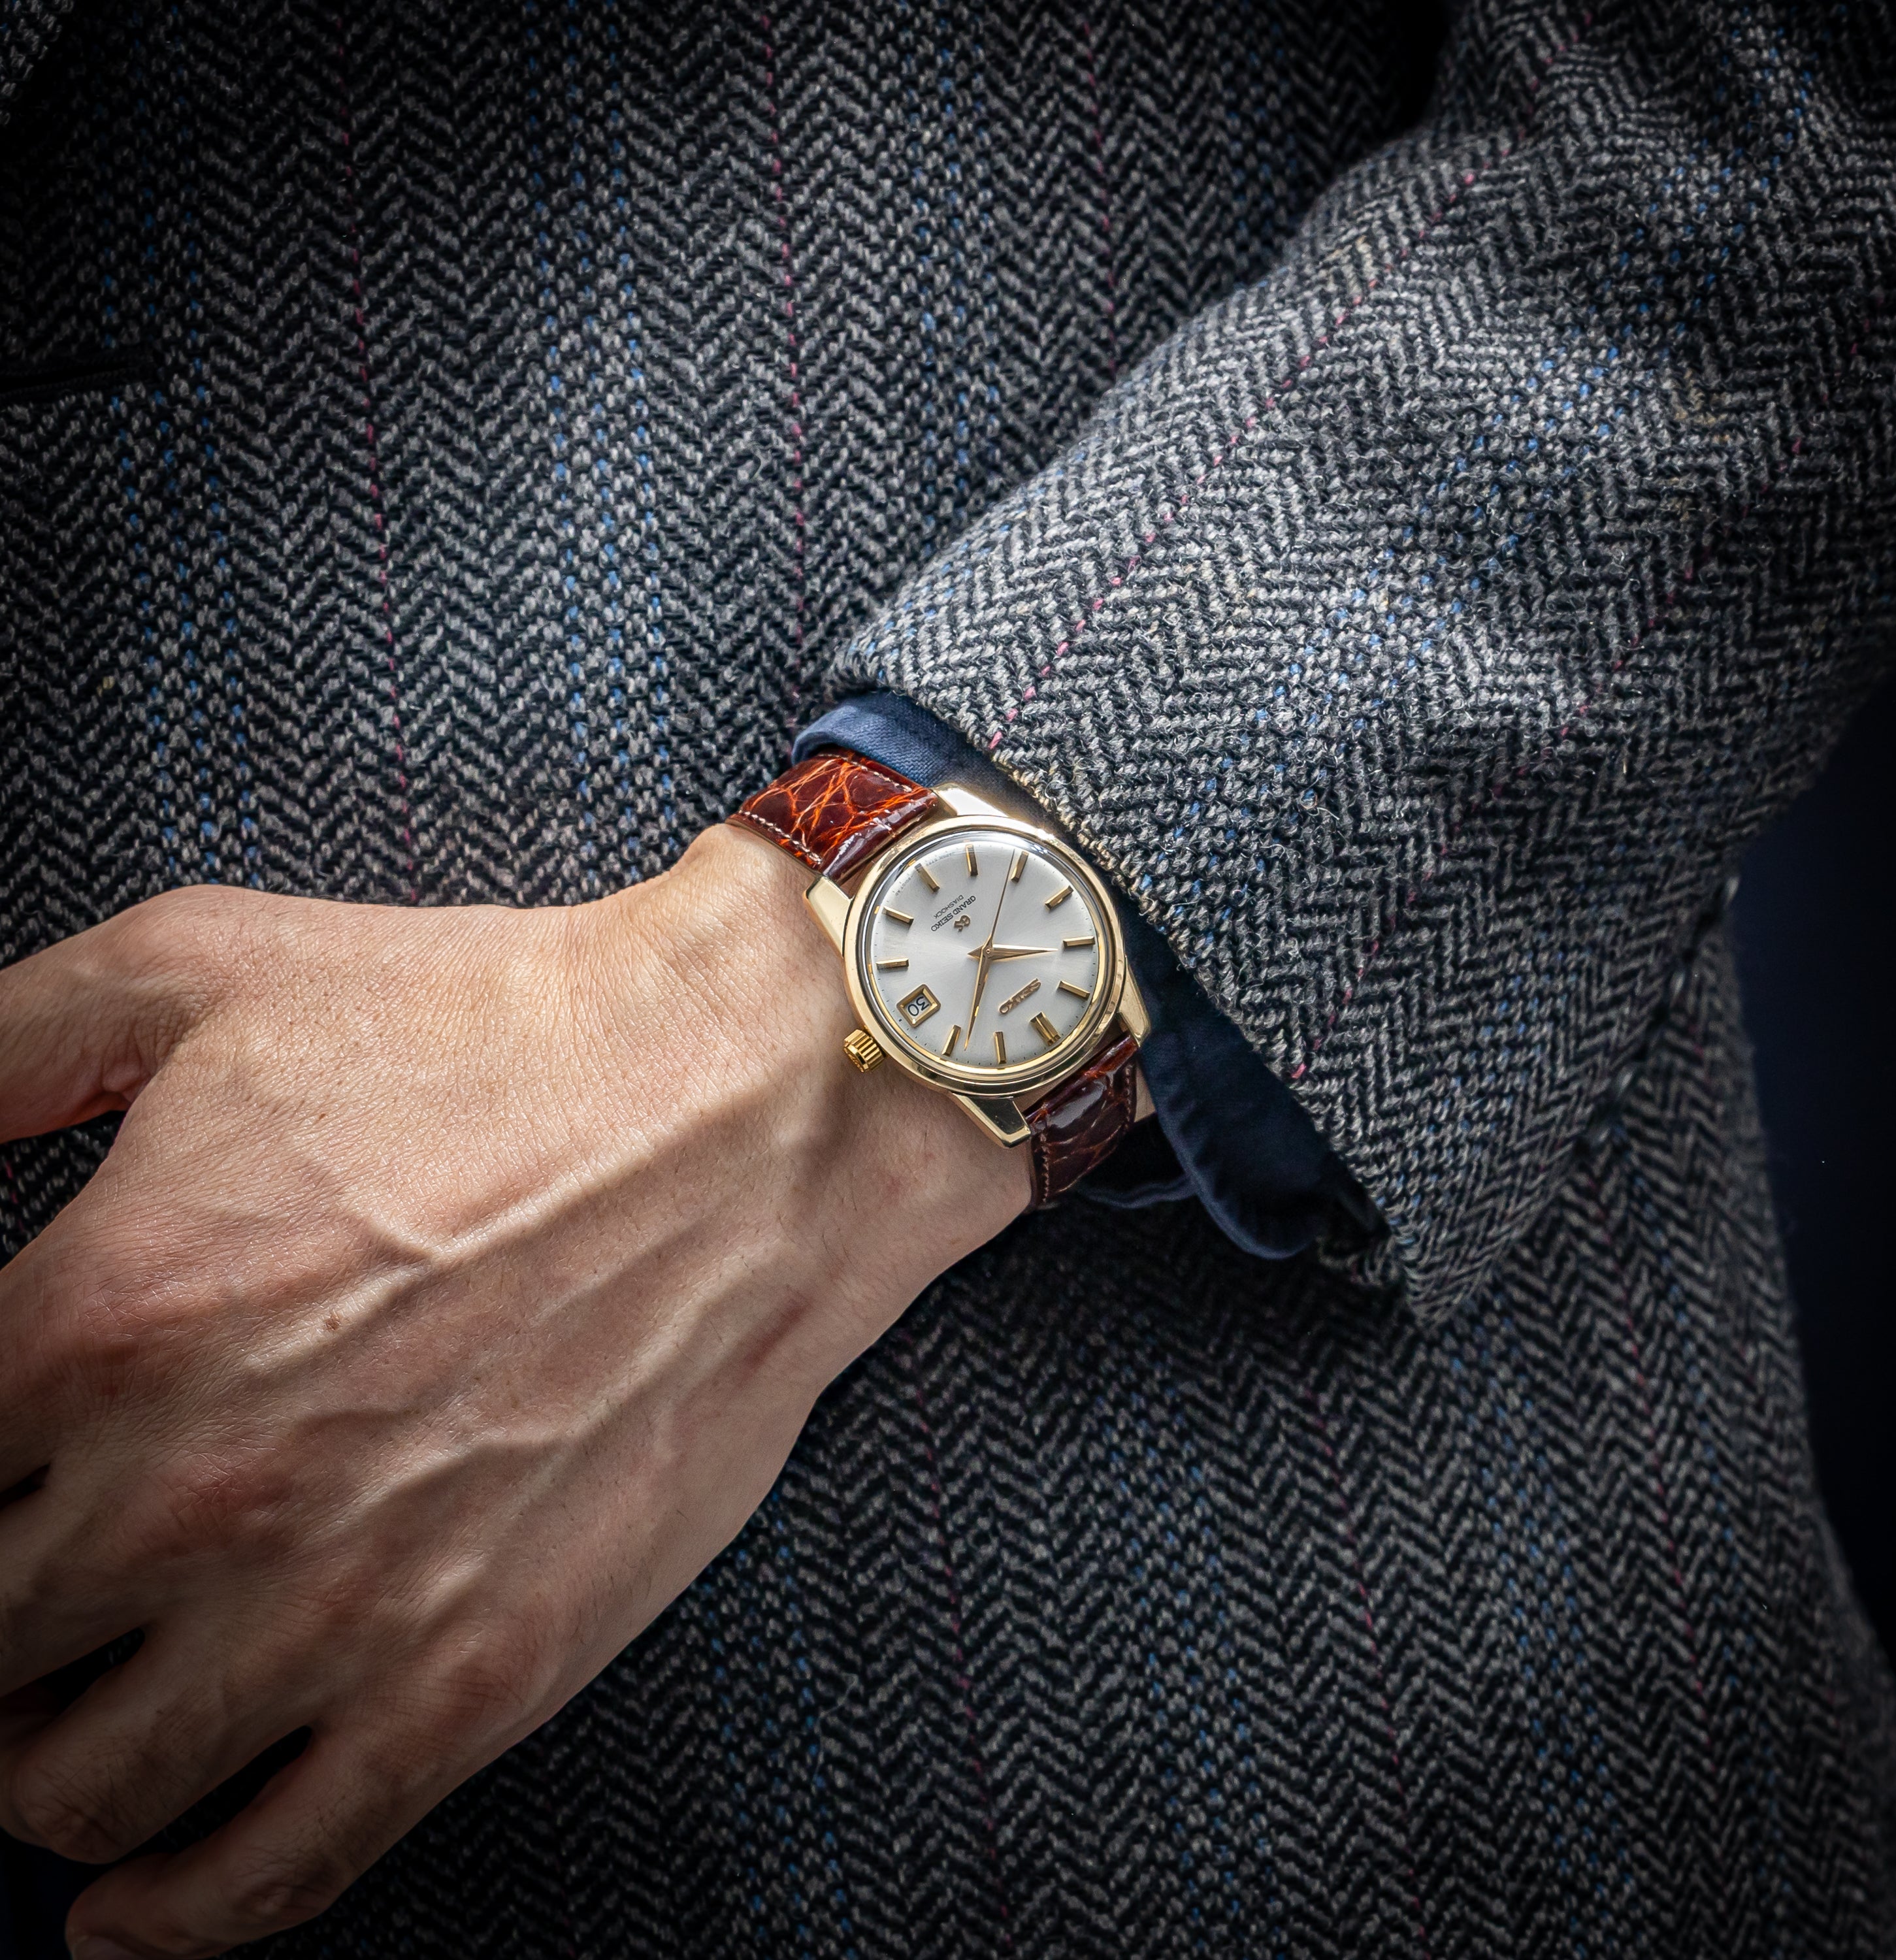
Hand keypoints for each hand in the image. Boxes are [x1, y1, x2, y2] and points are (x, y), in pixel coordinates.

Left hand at [0, 823, 1026, 1957]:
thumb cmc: (496, 1029)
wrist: (756, 1109)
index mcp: (108, 1312)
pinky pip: (263, 1877)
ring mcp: (340, 1604)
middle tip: (24, 1589)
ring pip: (78, 1793)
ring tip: (69, 1716)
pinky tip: (122, 1908)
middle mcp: (198, 1486)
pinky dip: (166, 1918)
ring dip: (39, 1768)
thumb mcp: (206, 963)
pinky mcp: (472, 1679)